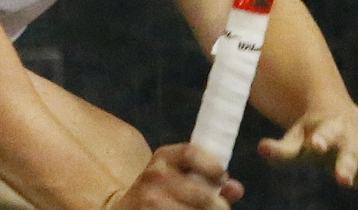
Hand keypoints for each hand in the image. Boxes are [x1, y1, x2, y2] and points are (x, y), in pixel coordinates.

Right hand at [107, 143, 244, 209]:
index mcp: (162, 158)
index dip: (213, 166)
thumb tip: (236, 188)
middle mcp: (153, 177)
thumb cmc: (157, 194)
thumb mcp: (177, 178)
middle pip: (202, 195)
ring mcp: (149, 201)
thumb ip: (208, 179)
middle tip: (222, 209)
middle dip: (219, 206)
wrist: (121, 209)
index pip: (191, 153)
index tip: (223, 177)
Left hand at [258, 105, 357, 208]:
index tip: (316, 144)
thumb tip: (261, 149)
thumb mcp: (297, 136)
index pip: (326, 133)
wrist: (341, 116)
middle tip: (342, 179)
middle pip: (351, 151)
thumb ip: (281, 147)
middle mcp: (353, 138)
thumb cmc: (314, 131)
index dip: (322, 138)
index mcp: (332, 126)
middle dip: (347, 164)